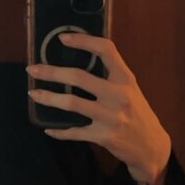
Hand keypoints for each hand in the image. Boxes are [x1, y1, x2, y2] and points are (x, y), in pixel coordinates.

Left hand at [27, 31, 171, 184]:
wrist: (151, 146)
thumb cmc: (137, 112)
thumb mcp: (130, 88)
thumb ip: (111, 75)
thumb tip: (80, 56)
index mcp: (126, 78)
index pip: (106, 50)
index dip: (83, 41)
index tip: (62, 38)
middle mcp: (119, 95)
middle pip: (79, 77)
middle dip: (51, 72)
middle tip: (32, 69)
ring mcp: (110, 117)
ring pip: (71, 103)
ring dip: (48, 98)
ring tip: (34, 94)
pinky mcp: (103, 136)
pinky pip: (74, 132)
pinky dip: (59, 131)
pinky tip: (49, 129)